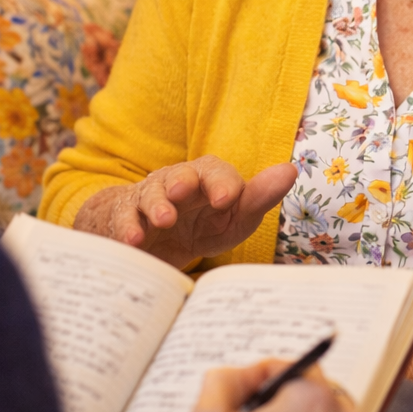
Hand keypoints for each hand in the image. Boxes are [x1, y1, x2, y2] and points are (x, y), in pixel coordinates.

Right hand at [74, 157, 296, 267]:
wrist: (153, 241)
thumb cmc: (202, 226)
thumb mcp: (233, 218)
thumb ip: (259, 198)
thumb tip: (290, 170)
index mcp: (207, 178)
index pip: (216, 172)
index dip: (221, 183)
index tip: (227, 199)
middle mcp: (177, 181)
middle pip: (179, 174)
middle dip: (181, 181)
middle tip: (183, 191)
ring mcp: (148, 198)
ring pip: (150, 194)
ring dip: (156, 206)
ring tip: (162, 220)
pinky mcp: (123, 217)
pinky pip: (122, 218)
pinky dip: (126, 228)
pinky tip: (132, 240)